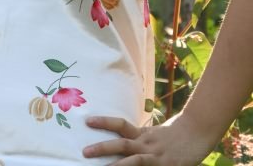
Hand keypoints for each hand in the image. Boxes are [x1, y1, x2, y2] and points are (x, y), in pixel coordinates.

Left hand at [83, 112, 215, 164]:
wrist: (197, 132)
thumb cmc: (175, 135)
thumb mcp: (155, 134)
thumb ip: (140, 138)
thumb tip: (123, 138)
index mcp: (142, 134)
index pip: (120, 125)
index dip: (104, 122)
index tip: (87, 121)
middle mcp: (146, 144)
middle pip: (121, 143)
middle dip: (102, 147)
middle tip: (84, 151)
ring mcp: (155, 156)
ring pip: (132, 160)